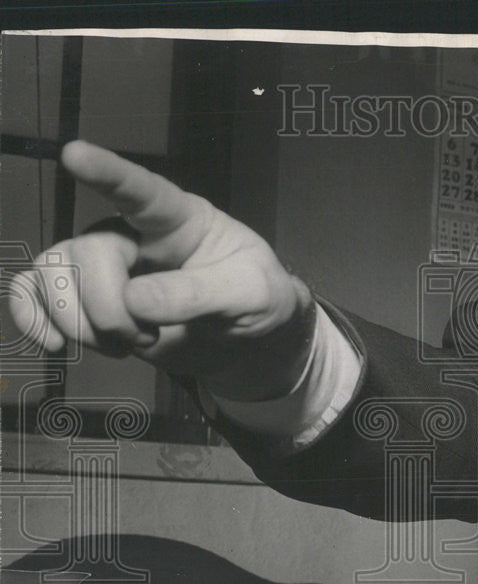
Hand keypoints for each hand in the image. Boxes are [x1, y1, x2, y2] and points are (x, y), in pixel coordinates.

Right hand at [8, 140, 314, 400]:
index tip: (74, 154)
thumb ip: (200, 294)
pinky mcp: (87, 301)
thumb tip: (134, 301)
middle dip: (110, 307)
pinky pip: (33, 295)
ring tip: (126, 346)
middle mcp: (133, 234)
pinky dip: (32, 320)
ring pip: (54, 274)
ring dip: (82, 324)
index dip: (108, 172)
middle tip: (149, 338)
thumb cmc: (256, 299)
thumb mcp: (251, 294)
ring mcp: (105, 267)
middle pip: (89, 251)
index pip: (142, 190)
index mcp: (179, 219)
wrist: (248, 342)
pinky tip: (54, 345)